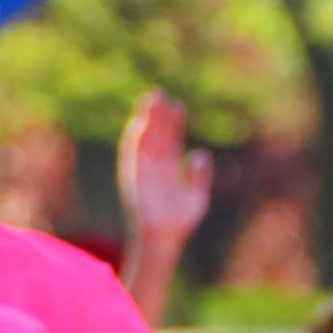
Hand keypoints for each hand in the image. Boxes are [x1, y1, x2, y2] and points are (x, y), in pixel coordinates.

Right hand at [114, 90, 209, 308]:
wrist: (164, 239)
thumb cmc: (180, 222)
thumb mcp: (197, 196)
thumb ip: (200, 176)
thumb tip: (200, 154)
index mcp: (169, 169)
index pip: (170, 140)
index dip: (173, 123)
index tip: (177, 106)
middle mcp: (154, 167)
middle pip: (156, 135)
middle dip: (157, 115)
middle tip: (160, 93)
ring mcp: (143, 172)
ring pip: (144, 140)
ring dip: (145, 121)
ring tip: (149, 101)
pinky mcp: (134, 179)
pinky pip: (132, 155)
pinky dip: (134, 140)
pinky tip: (138, 124)